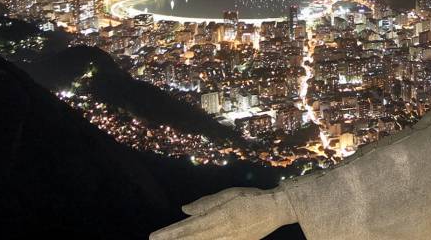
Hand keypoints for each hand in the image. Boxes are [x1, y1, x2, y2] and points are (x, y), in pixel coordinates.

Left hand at [150, 187, 295, 239]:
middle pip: (192, 239)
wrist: (275, 210)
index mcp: (217, 216)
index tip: (155, 236)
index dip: (171, 233)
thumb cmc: (251, 198)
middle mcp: (221, 231)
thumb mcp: (228, 195)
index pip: (188, 227)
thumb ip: (205, 203)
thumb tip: (184, 209)